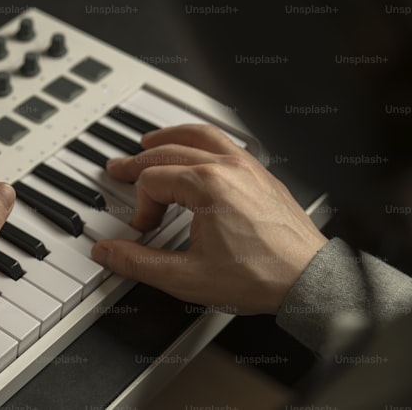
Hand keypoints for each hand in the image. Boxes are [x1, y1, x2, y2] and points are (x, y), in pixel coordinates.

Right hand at [91, 124, 328, 314]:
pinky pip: (225, 142)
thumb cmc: (261, 276)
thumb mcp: (187, 277)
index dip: (140, 207)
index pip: (152, 181)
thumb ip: (139, 262)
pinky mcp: (262, 174)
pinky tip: (195, 150)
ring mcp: (248, 167)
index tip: (145, 230)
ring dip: (169, 136)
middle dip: (138, 163)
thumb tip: (107, 252)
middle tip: (117, 169)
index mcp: (207, 186)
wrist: (309, 280)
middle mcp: (227, 167)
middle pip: (168, 151)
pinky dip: (200, 140)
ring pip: (199, 135)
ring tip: (148, 141)